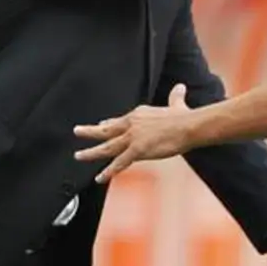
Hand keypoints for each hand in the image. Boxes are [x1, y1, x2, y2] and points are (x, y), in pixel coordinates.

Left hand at [73, 83, 193, 182]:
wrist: (189, 126)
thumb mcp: (177, 103)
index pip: (119, 120)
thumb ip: (176, 96)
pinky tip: (99, 178)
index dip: (108, 123)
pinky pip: (119, 163)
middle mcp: (132, 124)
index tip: (101, 124)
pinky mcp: (137, 150)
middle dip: (90, 131)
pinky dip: (108, 172)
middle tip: (77, 131)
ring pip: (107, 147)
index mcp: (139, 114)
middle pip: (106, 130)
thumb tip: (180, 87)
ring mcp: (133, 138)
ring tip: (78, 156)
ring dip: (91, 152)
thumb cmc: (184, 117)